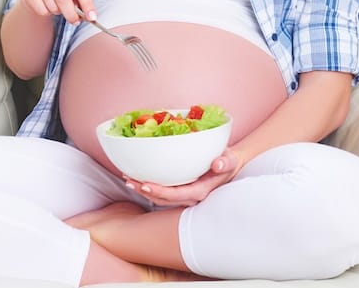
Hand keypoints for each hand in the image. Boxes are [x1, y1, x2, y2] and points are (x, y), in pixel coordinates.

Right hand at [20, 0, 95, 24]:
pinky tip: (47, 5)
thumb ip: (81, 2)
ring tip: (58, 6)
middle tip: (75, 22)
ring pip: (52, 6)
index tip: (92, 17)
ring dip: (58, 12)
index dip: (87, 4)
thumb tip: (89, 17)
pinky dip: (47, 13)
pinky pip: (42, 10)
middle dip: (71, 14)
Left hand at [123, 148, 242, 206]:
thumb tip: (217, 165)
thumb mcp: (230, 160)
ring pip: (160, 197)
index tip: (144, 184)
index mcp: (200, 191)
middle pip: (163, 199)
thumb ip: (225, 162)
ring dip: (143, 190)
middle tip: (129, 180)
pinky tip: (138, 176)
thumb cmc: (227, 162)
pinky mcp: (180, 190)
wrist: (228, 165)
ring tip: (128, 179)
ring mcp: (184, 195)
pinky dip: (149, 185)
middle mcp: (190, 197)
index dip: (159, 191)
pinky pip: (162, 191)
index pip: (176, 195)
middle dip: (145, 191)